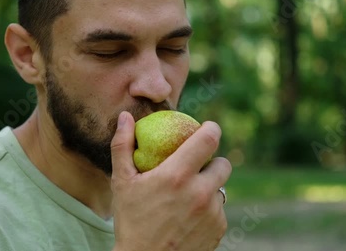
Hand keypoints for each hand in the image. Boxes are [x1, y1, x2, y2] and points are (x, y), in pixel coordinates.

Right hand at [110, 111, 231, 250]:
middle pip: (223, 163)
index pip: (209, 139)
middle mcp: (200, 192)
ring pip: (220, 188)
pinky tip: (190, 217)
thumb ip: (123, 146)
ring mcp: (212, 213)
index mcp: (177, 175)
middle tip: (196, 167)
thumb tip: (126, 116)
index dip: (212, 128)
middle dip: (212, 161)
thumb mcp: (121, 183)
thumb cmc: (130, 221)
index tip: (207, 128)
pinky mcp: (219, 229)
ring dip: (208, 187)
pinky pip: (220, 210)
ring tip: (187, 197)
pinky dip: (209, 209)